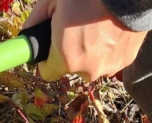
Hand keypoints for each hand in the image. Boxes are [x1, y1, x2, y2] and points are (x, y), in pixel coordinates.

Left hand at [23, 0, 147, 81]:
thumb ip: (35, 21)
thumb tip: (25, 35)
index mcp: (66, 58)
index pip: (46, 73)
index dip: (46, 58)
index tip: (49, 46)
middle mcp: (87, 70)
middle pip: (71, 67)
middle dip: (70, 50)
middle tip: (78, 24)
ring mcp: (108, 68)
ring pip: (91, 64)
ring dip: (91, 50)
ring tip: (97, 24)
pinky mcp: (125, 61)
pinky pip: (109, 59)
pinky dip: (108, 47)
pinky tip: (111, 27)